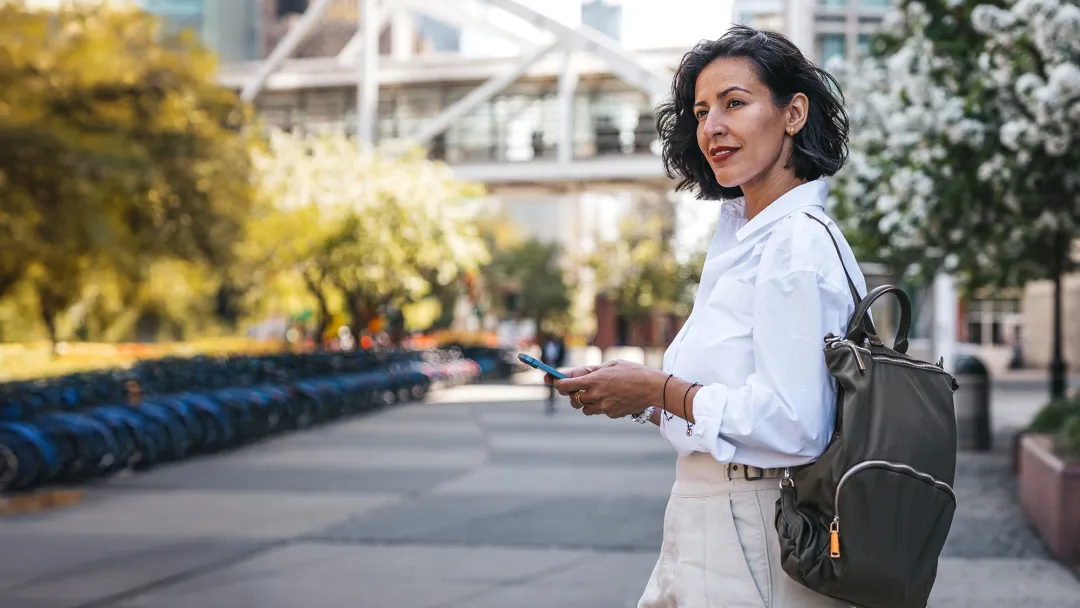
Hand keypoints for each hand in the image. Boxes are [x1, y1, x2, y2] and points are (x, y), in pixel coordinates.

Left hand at [551, 360, 665, 418]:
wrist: (652, 388)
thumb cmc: (633, 371)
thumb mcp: (612, 364)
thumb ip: (594, 370)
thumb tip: (581, 374)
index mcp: (594, 380)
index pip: (566, 385)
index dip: (557, 384)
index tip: (554, 382)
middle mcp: (596, 395)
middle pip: (573, 399)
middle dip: (572, 394)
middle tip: (576, 389)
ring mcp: (603, 406)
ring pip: (585, 408)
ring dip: (585, 402)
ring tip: (596, 394)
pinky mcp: (611, 414)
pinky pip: (600, 411)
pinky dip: (601, 406)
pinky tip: (612, 398)